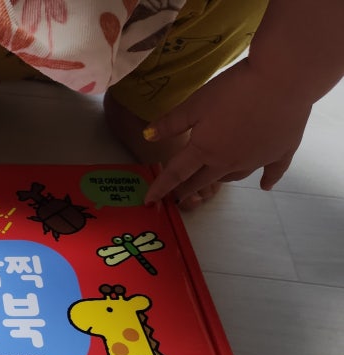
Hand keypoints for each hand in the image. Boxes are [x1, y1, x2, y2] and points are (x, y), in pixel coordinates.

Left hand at [144, 59, 311, 206]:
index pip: (176, 174)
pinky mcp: (280, 152)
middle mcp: (228, 162)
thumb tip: (147, 136)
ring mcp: (256, 160)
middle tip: (179, 195)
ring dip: (219, 180)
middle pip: (202, 180)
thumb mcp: (195, 103)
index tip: (149, 201)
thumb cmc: (234, 88)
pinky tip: (266, 186)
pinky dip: (268, 180)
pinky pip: (272, 172)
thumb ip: (171, 122)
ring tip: (213, 179)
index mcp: (204, 150)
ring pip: (233, 177)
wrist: (283, 79)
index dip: (160, 188)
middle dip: (187, 189)